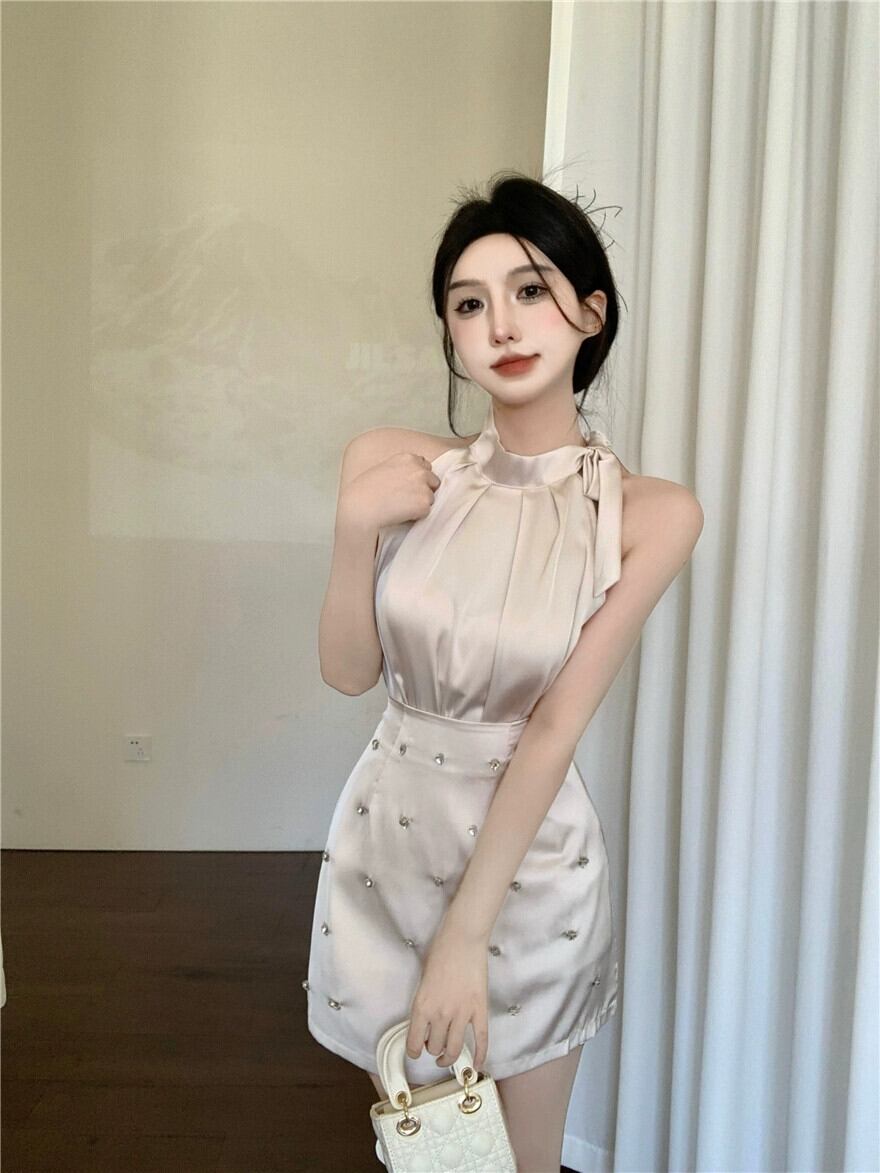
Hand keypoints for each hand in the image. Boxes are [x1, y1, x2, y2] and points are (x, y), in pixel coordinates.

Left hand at [405, 919, 488, 1070]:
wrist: (463, 939)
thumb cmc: (441, 952)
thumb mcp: (423, 980)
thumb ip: (424, 1002)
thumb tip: (426, 1020)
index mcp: (422, 1006)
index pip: (414, 1042)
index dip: (414, 1050)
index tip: (416, 1050)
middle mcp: (441, 1015)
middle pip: (435, 1046)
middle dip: (432, 1048)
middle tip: (433, 1044)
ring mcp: (462, 1014)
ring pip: (454, 1049)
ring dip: (449, 1057)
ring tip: (446, 1057)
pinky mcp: (480, 1009)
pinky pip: (481, 1039)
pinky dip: (479, 1055)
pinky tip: (476, 1065)